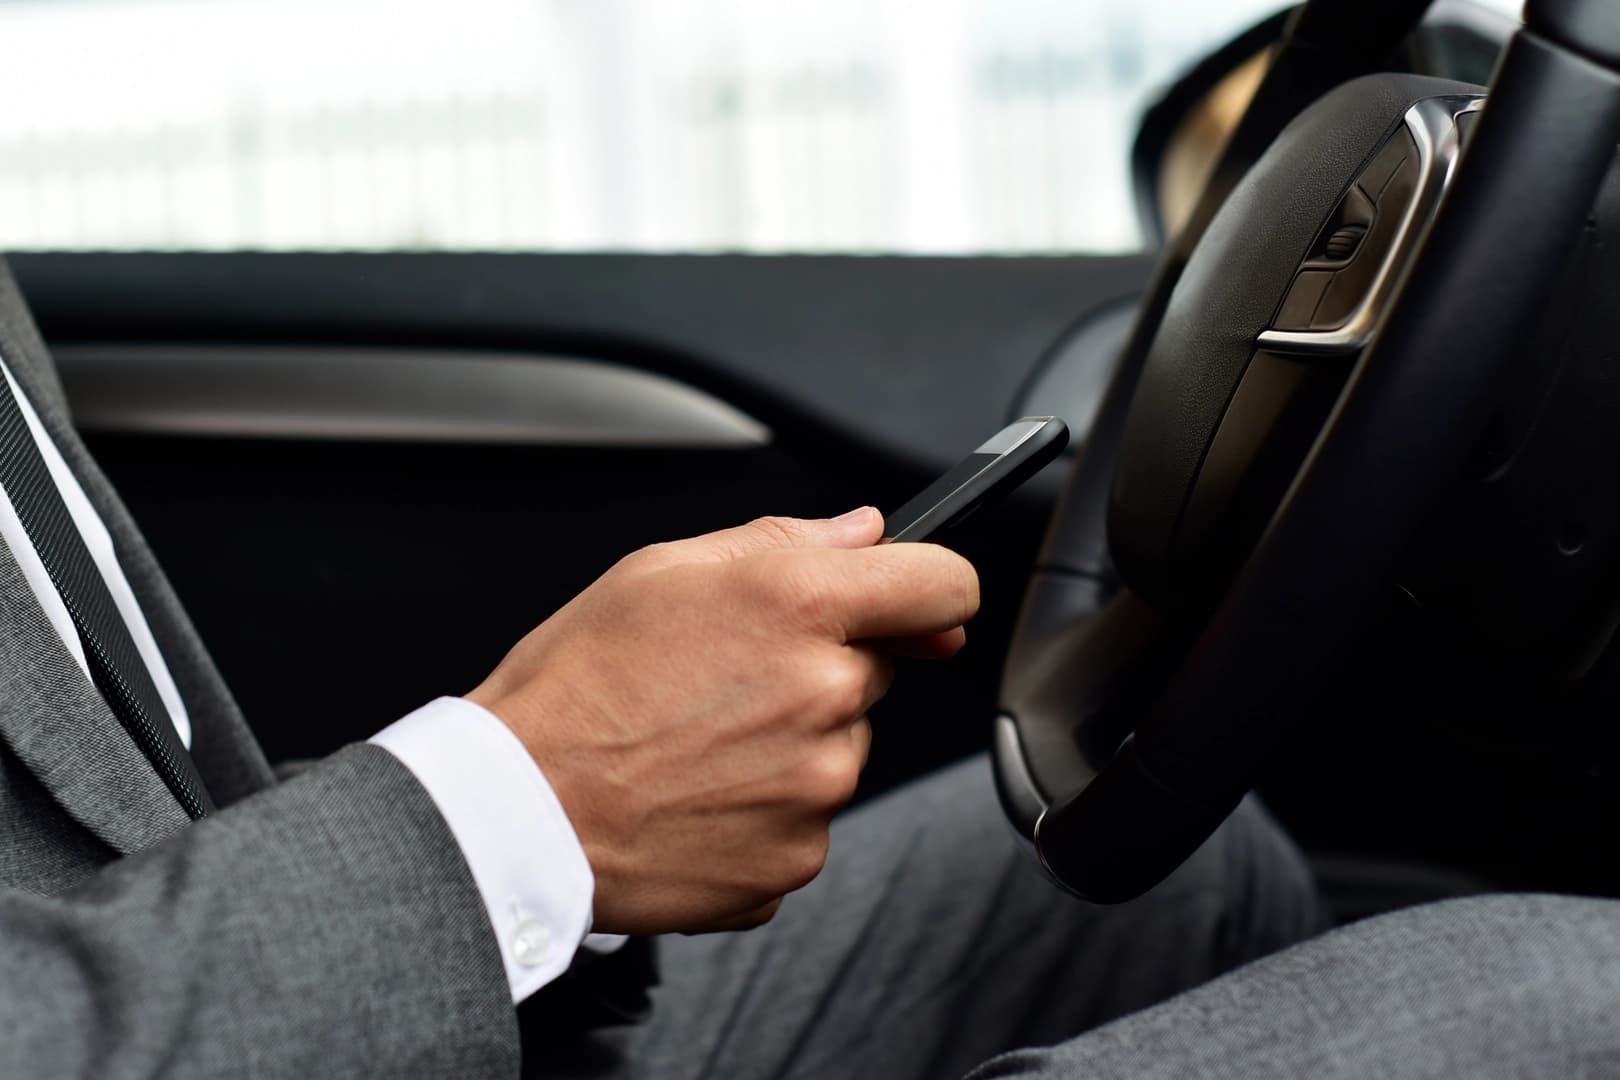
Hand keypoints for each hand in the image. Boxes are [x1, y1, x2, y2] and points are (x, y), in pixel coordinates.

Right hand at [465, 508, 978, 935]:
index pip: (943, 583)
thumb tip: (862, 533)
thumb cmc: (574, 686)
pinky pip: (807, 820)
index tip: (918, 601)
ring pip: (839, 749)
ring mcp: (818, 787)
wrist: (518, 809)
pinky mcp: (797, 858)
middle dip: (822, 667)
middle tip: (730, 682)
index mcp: (799, 605)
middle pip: (875, 670)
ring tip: (697, 744)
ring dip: (793, 744)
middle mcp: (826, 694)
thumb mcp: (661, 571)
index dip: (931, 586)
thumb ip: (782, 541)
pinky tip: (698, 795)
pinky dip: (766, 810)